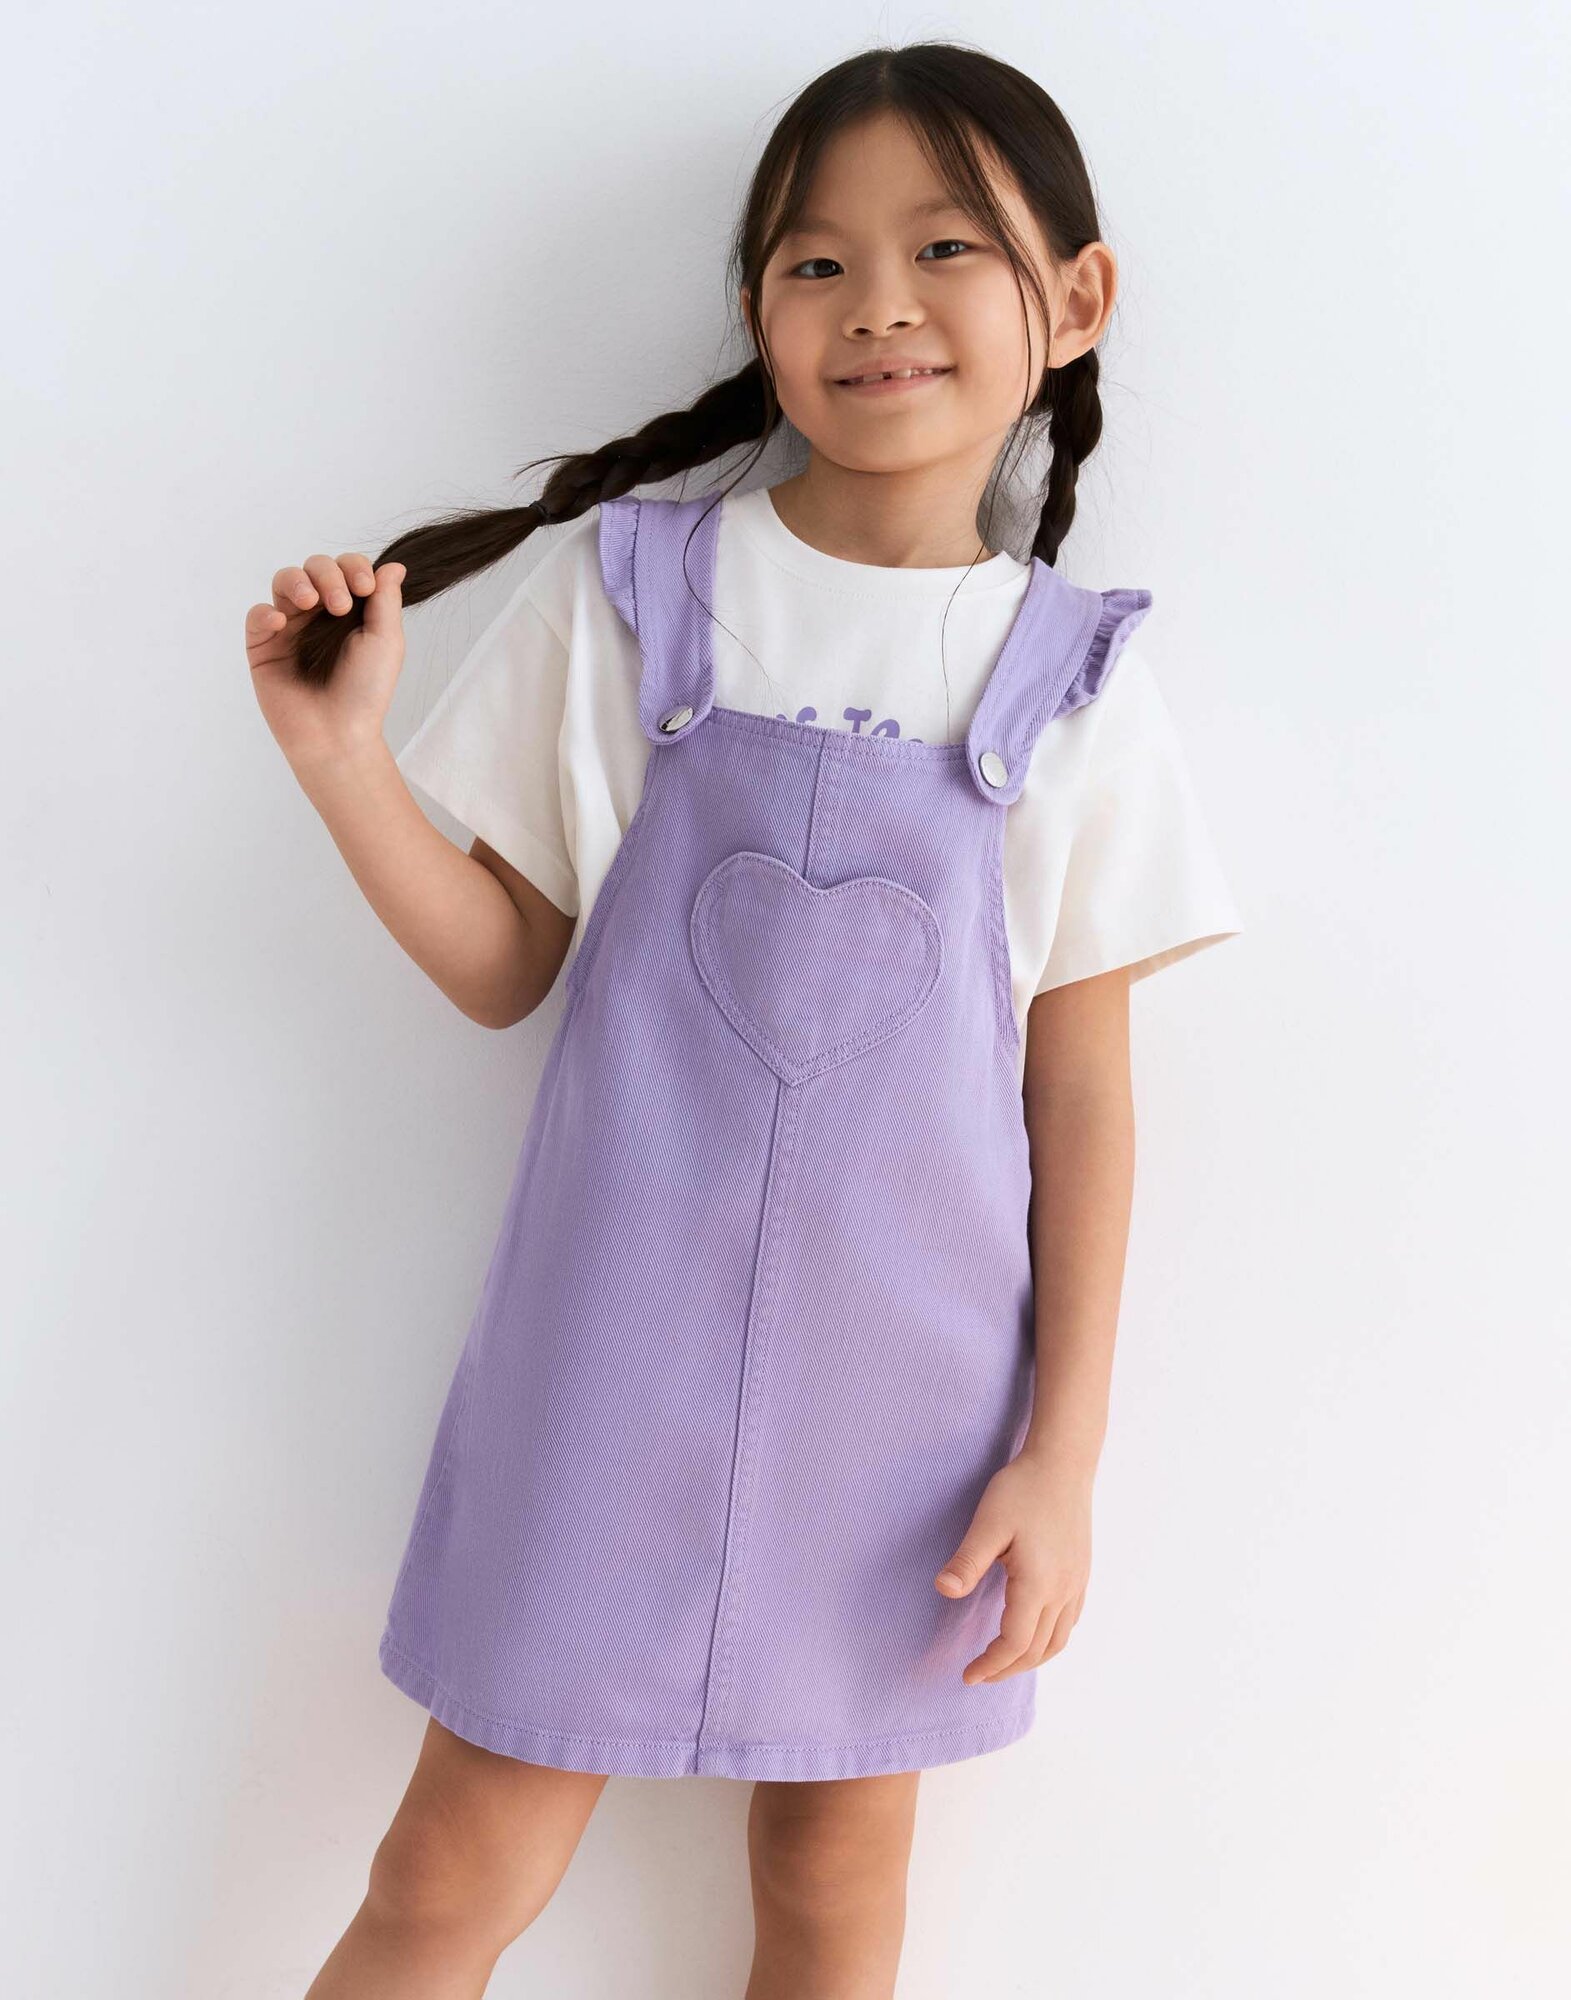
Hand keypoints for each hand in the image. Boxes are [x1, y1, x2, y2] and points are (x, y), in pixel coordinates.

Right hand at [245, 552, 406, 773]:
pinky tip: (281, 624)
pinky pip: (257, 615)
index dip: (353, 567)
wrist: (337, 734)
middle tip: (339, 605)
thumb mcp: (387, 641)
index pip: (346, 569)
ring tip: (310, 602)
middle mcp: (318, 614)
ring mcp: (290, 628)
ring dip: (297, 581)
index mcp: (350, 610)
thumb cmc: (366, 692)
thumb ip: (386, 600)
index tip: (365, 588)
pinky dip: (266, 612)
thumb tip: (396, 565)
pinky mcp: (263, 646)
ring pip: (285, 581)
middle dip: (328, 575)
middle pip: (315, 567)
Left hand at [934, 1452, 1091, 1683]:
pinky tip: (1034, 1633)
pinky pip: (1070, 1622)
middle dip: (1007, 1668)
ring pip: (1059, 1640)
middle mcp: (1063, 1590)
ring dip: (1031, 1659)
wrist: (1063, 1463)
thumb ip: (968, 1560)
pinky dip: (1050, 1640)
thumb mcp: (988, 1522)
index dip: (991, 1664)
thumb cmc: (1022, 1489)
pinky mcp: (1082, 1573)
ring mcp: (1077, 1583)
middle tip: (979, 1674)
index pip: (1016, 1643)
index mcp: (1038, 1583)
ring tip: (1004, 1662)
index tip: (967, 1675)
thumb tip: (944, 1590)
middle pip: (1038, 1650)